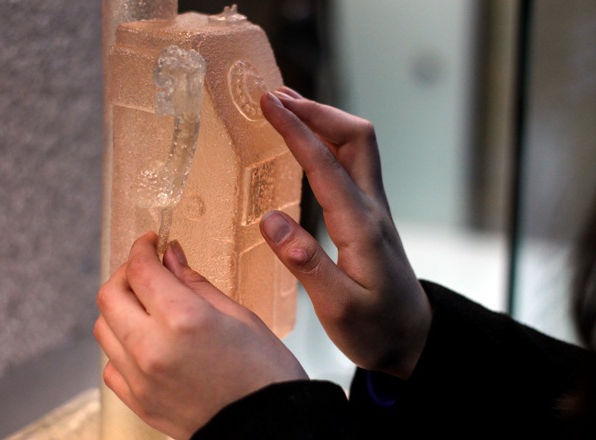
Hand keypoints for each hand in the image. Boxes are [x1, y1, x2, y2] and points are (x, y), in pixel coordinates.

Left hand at [94, 232, 307, 439]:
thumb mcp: (238, 315)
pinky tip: (145, 340)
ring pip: (102, 328)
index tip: (150, 241)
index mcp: (183, 319)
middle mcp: (152, 348)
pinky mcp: (139, 401)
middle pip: (110, 295)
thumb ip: (195, 283)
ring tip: (145, 303)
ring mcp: (141, 379)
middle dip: (125, 272)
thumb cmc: (264, 373)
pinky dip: (120, 345)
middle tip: (146, 267)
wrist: (268, 426)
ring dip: (119, 307)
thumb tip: (171, 257)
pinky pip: (110, 365)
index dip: (142, 247)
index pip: (141, 269)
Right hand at [259, 88, 431, 379]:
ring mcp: (372, 208)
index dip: (297, 130)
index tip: (269, 105)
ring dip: (323, 120)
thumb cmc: (376, 329)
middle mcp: (370, 208)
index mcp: (361, 227)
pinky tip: (306, 145)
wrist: (412, 337)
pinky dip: (327, 141)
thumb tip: (271, 219)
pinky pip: (350, 163)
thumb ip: (306, 264)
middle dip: (316, 110)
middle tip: (275, 97)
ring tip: (287, 107)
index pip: (326, 165)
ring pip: (356, 146)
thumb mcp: (338, 308)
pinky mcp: (367, 215)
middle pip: (355, 137)